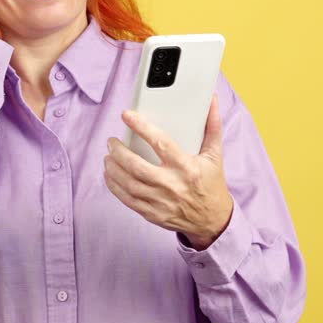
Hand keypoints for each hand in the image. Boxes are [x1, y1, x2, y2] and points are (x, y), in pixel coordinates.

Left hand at [103, 93, 234, 249]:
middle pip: (137, 166)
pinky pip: (127, 200)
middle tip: (111, 141)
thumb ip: (212, 126)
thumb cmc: (212, 184)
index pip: (160, 143)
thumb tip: (211, 101)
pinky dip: (114, 186)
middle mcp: (172, 185)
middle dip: (118, 151)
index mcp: (187, 167)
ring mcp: (161, 202)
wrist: (213, 220)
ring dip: (113, 167)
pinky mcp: (153, 214)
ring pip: (128, 183)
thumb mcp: (215, 155)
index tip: (127, 115)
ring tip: (108, 156)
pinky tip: (109, 174)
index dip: (141, 127)